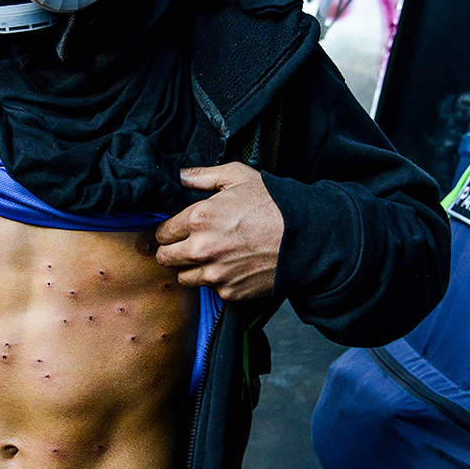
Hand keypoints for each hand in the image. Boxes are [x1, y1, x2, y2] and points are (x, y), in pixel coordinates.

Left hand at [154, 162, 283, 301]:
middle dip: (171, 251)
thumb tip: (181, 176)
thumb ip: (204, 176)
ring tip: (208, 258)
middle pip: (164, 258)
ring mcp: (215, 274)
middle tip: (184, 246)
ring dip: (190, 269)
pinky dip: (216, 281)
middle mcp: (201, 249)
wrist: (307, 237)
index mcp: (198, 218)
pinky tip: (230, 267)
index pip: (162, 232)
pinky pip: (210, 290)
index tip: (174, 231)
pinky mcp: (229, 292)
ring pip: (183, 278)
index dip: (167, 231)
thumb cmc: (274, 204)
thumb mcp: (239, 176)